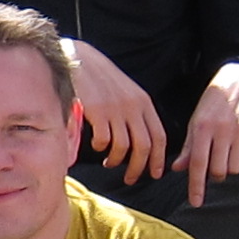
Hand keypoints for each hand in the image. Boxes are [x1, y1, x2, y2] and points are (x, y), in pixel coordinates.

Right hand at [68, 43, 167, 182]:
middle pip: (144, 147)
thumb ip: (135, 112)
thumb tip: (139, 141)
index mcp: (144, 102)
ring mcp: (116, 109)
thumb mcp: (127, 91)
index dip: (158, 159)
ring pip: (124, 147)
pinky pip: (103, 141)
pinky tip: (97, 147)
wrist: (79, 59)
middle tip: (131, 179)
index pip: (159, 136)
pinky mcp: (97, 112)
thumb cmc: (101, 77)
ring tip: (110, 163)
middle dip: (139, 168)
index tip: (154, 173)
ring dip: (116, 161)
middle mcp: (133, 107)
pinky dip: (101, 149)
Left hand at [176, 65, 238, 209]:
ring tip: (230, 150)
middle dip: (217, 173)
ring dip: (232, 165)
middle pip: (219, 171)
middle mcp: (222, 130)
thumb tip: (178, 168)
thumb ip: (190, 146)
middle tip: (217, 161)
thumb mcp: (197, 120)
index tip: (196, 202)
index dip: (196, 186)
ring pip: (236, 168)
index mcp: (203, 127)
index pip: (198, 163)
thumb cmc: (216, 102)